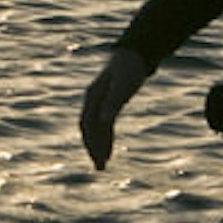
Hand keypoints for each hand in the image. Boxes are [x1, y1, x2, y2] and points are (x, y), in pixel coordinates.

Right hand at [78, 47, 154, 170]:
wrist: (133, 55)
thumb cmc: (129, 70)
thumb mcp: (123, 87)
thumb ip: (112, 103)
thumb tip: (103, 121)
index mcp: (93, 97)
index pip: (89, 125)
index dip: (93, 142)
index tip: (100, 159)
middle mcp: (92, 100)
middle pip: (88, 129)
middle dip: (92, 148)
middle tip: (100, 167)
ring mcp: (98, 102)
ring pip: (94, 128)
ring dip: (97, 146)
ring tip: (102, 165)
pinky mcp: (106, 104)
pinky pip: (102, 124)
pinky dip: (104, 138)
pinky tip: (109, 149)